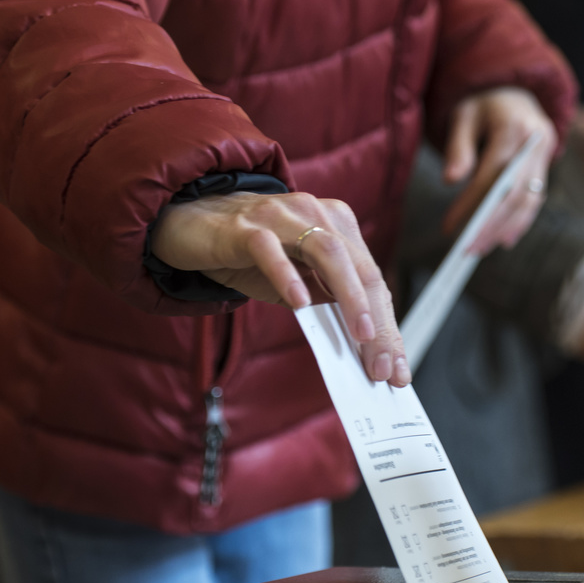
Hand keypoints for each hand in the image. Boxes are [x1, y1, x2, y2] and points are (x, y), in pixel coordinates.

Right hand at [151, 191, 409, 385]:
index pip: (371, 279)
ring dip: (350, 298)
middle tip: (382, 365)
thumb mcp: (294, 282)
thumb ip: (325, 301)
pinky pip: (272, 250)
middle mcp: (316, 214)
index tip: (396, 368)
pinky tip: (300, 303)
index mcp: (336, 226)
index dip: (387, 325)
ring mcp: (282, 216)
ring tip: (360, 336)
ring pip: (329, 253)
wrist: (187, 222)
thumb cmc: (245, 255)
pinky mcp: (246, 227)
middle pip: (360, 269)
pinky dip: (288, 276)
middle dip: (377, 322)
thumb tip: (359, 343)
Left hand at [441, 86, 555, 252]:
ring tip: (482, 248)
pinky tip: (504, 239)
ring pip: (529, 200)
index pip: (492, 175)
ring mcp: (545, 155)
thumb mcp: (463, 116)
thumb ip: (458, 147)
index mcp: (514, 127)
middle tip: (468, 249)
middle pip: (515, 193)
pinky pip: (535, 198)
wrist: (513, 90)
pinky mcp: (546, 166)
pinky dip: (520, 221)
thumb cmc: (482, 105)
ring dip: (506, 228)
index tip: (450, 227)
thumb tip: (449, 180)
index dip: (471, 204)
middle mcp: (536, 143)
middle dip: (490, 225)